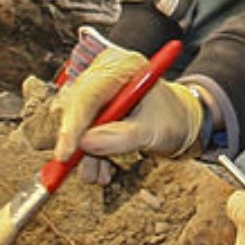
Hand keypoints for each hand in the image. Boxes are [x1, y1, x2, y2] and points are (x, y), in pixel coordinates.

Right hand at [52, 44, 206, 164]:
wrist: (178, 121)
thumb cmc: (171, 119)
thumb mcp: (154, 131)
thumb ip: (122, 137)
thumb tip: (85, 143)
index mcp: (125, 68)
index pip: (90, 94)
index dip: (74, 124)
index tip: (66, 153)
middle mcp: (106, 74)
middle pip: (77, 106)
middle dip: (77, 142)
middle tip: (81, 170)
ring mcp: (98, 89)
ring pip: (76, 123)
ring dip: (84, 155)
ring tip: (99, 176)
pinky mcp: (93, 106)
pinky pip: (81, 131)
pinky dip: (88, 154)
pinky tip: (101, 170)